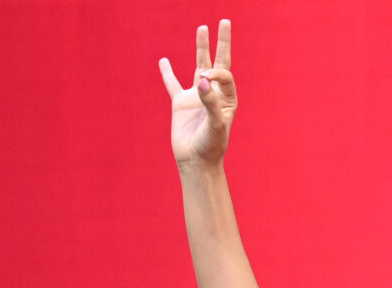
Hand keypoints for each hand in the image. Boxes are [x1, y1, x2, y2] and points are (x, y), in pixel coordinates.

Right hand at [159, 20, 236, 168]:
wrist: (196, 162)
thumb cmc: (211, 146)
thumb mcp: (216, 126)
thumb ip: (211, 102)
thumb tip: (202, 79)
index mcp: (228, 99)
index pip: (224, 74)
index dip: (217, 72)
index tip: (206, 78)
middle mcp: (214, 94)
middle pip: (218, 62)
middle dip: (222, 42)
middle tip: (224, 21)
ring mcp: (196, 97)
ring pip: (198, 66)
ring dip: (200, 48)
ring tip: (202, 28)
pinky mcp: (181, 103)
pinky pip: (172, 84)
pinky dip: (167, 73)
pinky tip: (163, 61)